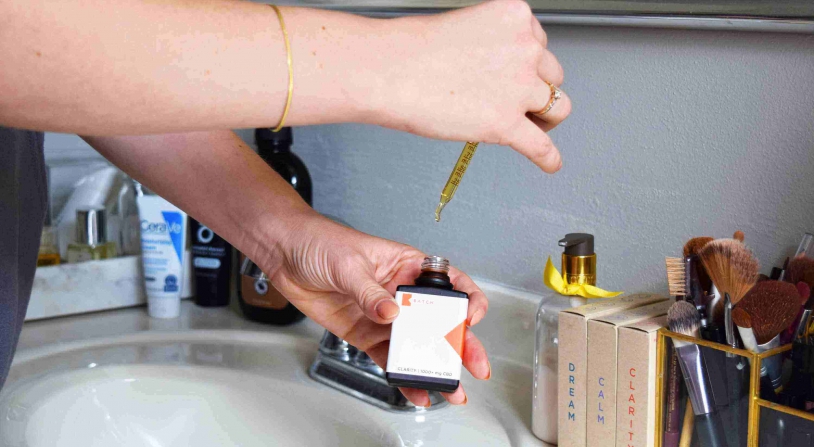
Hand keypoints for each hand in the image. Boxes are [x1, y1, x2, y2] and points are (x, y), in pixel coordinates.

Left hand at [254, 212, 490, 405]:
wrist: (285, 254)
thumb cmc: (320, 242)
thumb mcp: (348, 263)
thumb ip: (370, 292)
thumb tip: (391, 313)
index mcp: (407, 265)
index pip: (449, 282)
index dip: (466, 299)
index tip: (470, 317)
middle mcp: (401, 292)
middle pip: (439, 320)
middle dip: (460, 343)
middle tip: (474, 364)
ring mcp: (384, 316)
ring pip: (417, 344)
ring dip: (433, 365)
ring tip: (448, 387)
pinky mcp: (365, 334)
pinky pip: (389, 358)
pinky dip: (402, 375)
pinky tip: (415, 390)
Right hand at [368, 0, 571, 173]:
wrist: (389, 70)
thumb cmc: (411, 49)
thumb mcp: (465, 26)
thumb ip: (490, 46)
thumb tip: (496, 72)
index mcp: (516, 18)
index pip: (540, 44)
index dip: (528, 64)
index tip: (516, 74)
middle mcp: (526, 49)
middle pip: (553, 76)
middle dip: (536, 89)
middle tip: (518, 101)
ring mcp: (519, 88)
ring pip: (558, 108)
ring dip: (545, 118)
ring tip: (532, 127)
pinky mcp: (505, 123)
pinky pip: (540, 146)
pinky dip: (547, 157)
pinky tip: (549, 163)